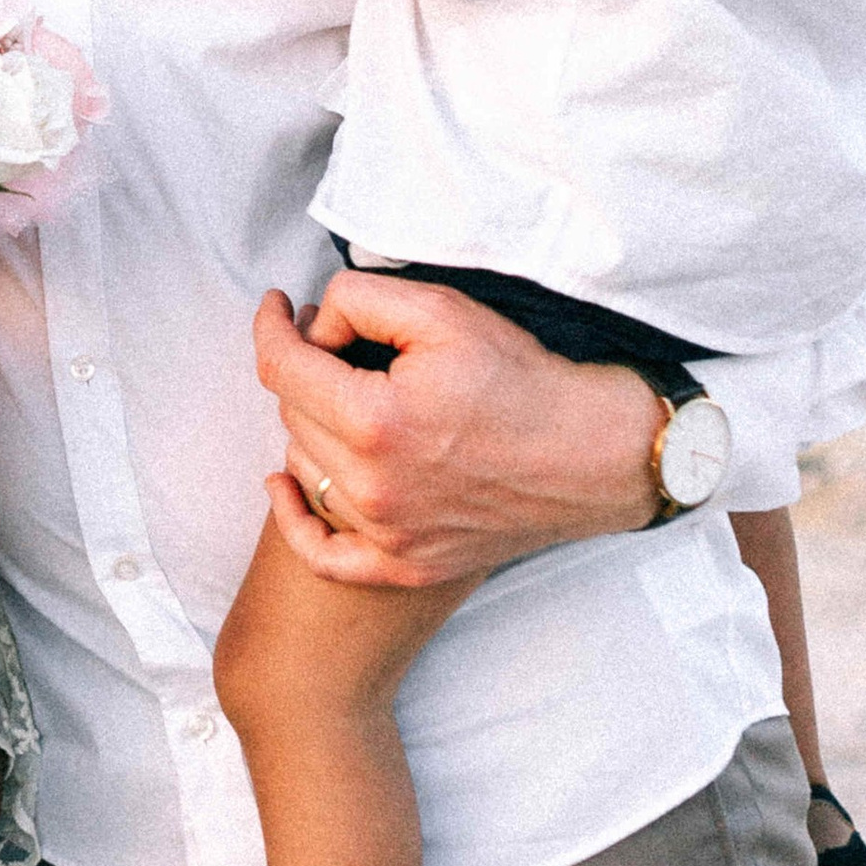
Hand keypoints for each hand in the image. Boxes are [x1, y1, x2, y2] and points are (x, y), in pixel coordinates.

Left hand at [252, 276, 658, 587]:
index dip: (271, 325)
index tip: (279, 306)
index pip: (280, 365)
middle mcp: (372, 487)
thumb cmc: (526, 381)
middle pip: (291, 412)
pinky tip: (283, 484)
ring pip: (303, 465)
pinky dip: (293, 517)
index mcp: (374, 421)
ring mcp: (387, 534)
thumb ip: (358, 302)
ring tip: (347, 397)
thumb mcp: (443, 311)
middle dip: (304, 367)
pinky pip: (321, 553)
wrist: (594, 453)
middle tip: (336, 343)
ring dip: (311, 425)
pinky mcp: (405, 563)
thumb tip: (314, 328)